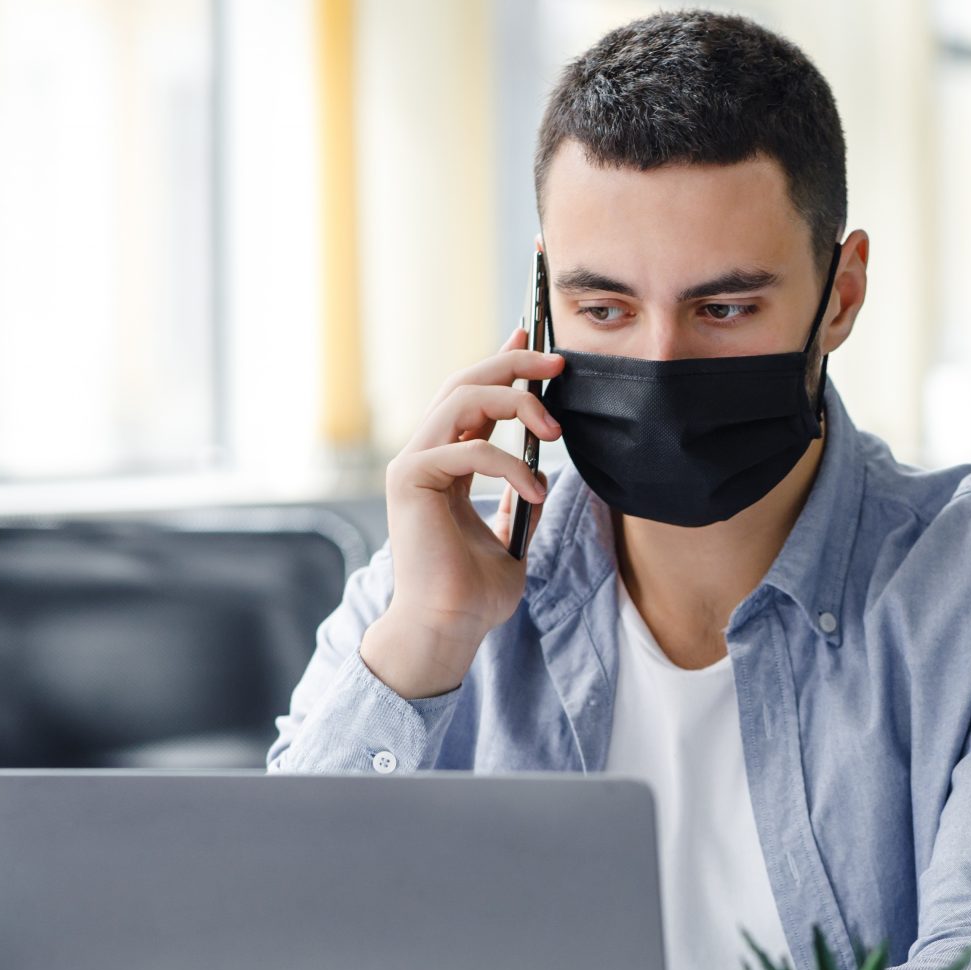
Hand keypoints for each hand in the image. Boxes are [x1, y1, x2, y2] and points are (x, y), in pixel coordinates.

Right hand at [358, 329, 561, 698]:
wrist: (449, 626)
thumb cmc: (475, 591)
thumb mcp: (512, 536)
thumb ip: (519, 501)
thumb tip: (542, 474)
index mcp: (446, 462)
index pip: (472, 396)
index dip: (502, 363)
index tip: (534, 343)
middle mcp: (425, 455)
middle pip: (465, 382)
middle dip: (513, 364)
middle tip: (558, 365)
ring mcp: (413, 463)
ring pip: (463, 399)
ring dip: (516, 404)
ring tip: (554, 431)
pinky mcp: (411, 479)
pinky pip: (469, 449)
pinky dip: (510, 466)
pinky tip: (535, 493)